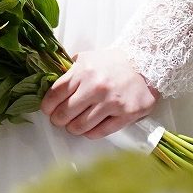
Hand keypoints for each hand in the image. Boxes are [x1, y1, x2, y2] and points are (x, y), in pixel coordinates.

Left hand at [40, 48, 159, 139]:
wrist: (146, 64)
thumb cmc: (112, 62)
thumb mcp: (86, 58)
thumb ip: (69, 71)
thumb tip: (49, 84)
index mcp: (83, 73)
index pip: (55, 94)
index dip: (47, 106)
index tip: (47, 110)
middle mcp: (95, 88)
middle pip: (65, 113)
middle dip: (58, 120)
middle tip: (58, 120)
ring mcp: (112, 102)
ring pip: (81, 126)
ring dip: (73, 128)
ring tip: (73, 126)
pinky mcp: (126, 114)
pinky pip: (101, 131)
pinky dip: (90, 133)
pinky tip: (88, 129)